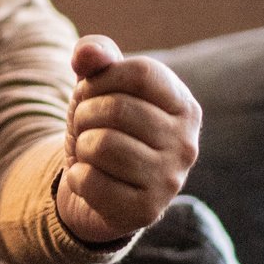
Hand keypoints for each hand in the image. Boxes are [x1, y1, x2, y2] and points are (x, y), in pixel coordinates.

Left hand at [54, 35, 201, 245]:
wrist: (97, 191)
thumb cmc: (103, 128)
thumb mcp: (98, 86)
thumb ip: (96, 56)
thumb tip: (88, 53)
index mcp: (184, 106)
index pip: (141, 72)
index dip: (103, 77)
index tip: (93, 91)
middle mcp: (186, 144)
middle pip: (117, 109)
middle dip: (84, 113)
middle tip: (84, 127)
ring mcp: (170, 180)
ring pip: (102, 145)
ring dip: (81, 145)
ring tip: (88, 151)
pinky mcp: (146, 211)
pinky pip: (90, 181)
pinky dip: (76, 176)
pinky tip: (87, 178)